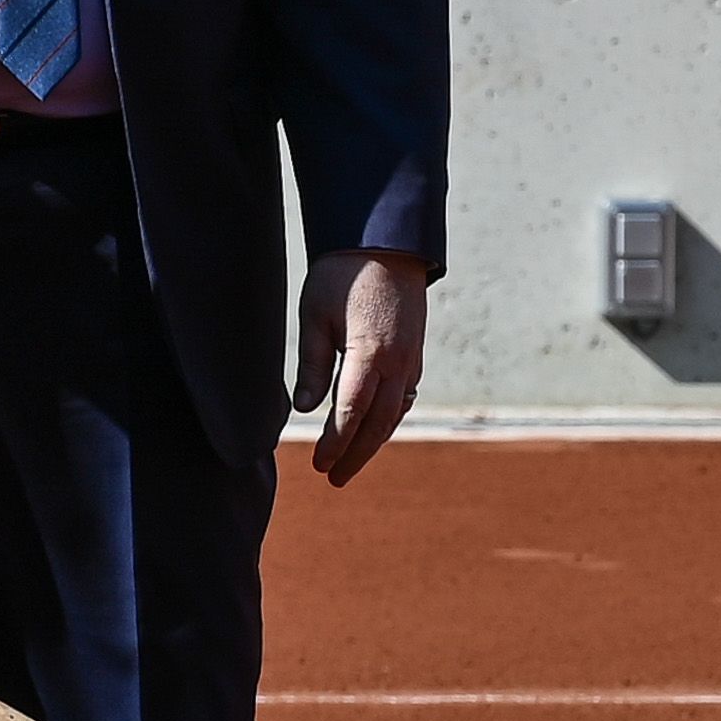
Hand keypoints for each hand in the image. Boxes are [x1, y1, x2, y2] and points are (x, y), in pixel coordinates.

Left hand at [292, 251, 426, 486]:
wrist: (385, 242)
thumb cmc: (342, 275)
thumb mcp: (315, 316)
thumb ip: (312, 365)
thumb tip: (304, 409)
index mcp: (369, 355)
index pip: (350, 414)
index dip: (335, 444)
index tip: (318, 464)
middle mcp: (397, 363)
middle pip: (377, 423)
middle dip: (355, 454)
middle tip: (333, 478)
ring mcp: (411, 359)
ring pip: (395, 413)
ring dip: (373, 441)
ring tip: (351, 462)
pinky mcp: (415, 352)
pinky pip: (404, 396)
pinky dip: (389, 418)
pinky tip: (376, 428)